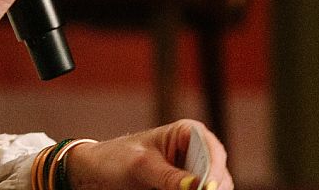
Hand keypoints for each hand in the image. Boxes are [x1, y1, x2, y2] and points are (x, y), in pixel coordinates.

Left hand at [66, 120, 231, 189]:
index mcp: (188, 133)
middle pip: (218, 176)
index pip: (212, 150)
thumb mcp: (141, 166)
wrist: (99, 173)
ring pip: (214, 188)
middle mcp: (197, 153)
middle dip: (211, 188)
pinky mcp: (188, 189)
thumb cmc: (117, 159)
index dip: (214, 170)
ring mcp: (195, 174)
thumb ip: (169, 177)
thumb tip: (198, 187)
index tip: (206, 188)